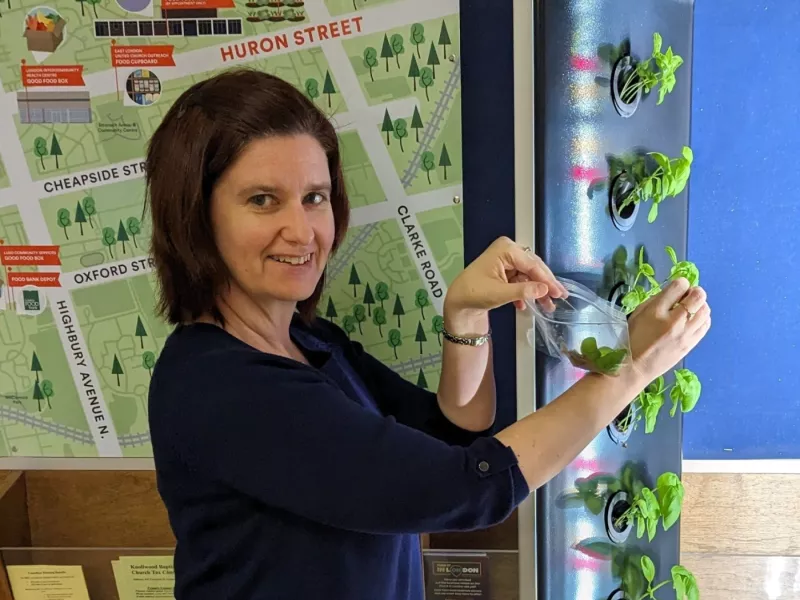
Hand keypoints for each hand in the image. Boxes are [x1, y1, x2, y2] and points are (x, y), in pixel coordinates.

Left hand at [444, 237, 567, 328]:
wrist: (458, 302)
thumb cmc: (473, 293)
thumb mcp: (500, 293)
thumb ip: (524, 291)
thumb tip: (544, 289)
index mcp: (505, 249)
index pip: (532, 264)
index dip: (547, 280)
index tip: (559, 292)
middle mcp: (507, 251)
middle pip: (533, 267)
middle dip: (545, 284)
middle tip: (559, 297)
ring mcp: (506, 260)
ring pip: (529, 275)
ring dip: (536, 291)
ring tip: (547, 306)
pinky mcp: (505, 271)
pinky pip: (521, 280)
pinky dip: (525, 292)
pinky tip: (525, 305)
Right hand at [626, 277, 710, 384]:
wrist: (635, 367)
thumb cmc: (632, 338)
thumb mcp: (638, 314)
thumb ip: (656, 301)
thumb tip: (673, 293)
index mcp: (656, 311)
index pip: (679, 286)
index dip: (680, 284)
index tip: (677, 289)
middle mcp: (674, 321)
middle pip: (698, 296)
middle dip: (695, 292)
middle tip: (687, 297)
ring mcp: (685, 334)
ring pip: (705, 310)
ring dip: (700, 305)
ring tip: (691, 308)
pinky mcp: (691, 344)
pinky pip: (706, 324)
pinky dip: (703, 318)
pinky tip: (694, 319)